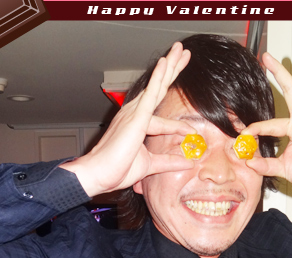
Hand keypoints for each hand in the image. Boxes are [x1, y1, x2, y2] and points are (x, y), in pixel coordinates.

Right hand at [60, 42, 194, 197]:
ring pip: (157, 86)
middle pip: (158, 88)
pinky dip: (158, 77)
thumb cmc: (117, 169)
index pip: (163, 118)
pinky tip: (166, 63)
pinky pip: (150, 92)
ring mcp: (134, 113)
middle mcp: (135, 114)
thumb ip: (169, 161)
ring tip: (181, 49)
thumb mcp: (150, 165)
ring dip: (169, 67)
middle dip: (172, 71)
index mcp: (138, 125)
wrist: (99, 174)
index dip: (179, 124)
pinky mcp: (136, 117)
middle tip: (184, 54)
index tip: (192, 133)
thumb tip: (188, 162)